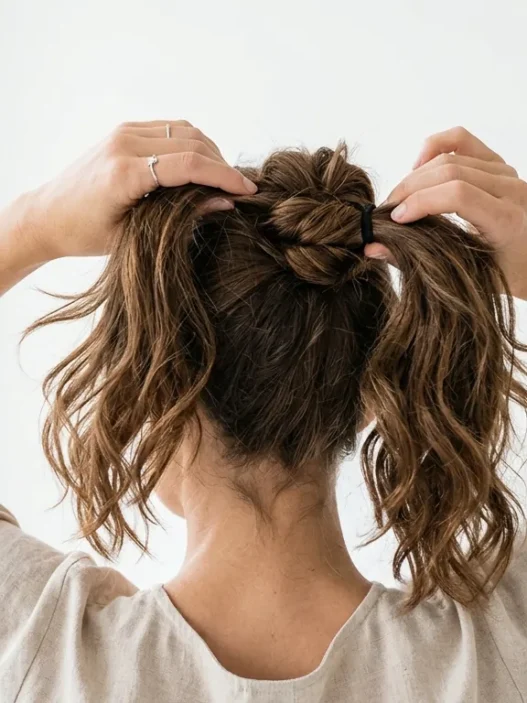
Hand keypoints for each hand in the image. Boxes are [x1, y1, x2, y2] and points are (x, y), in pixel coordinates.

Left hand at [26, 120, 257, 259]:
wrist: (47, 215)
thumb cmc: (84, 234)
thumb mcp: (136, 234)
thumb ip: (181, 215)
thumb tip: (223, 204)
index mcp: (125, 173)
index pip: (190, 163)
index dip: (225, 176)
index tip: (248, 191)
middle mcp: (124, 144)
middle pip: (192, 142)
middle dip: (222, 164)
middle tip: (240, 189)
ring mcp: (123, 132)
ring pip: (184, 130)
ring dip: (210, 151)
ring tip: (223, 178)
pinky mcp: (123, 131)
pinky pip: (170, 129)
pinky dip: (192, 143)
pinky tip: (201, 165)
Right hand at [365, 126, 526, 296]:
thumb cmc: (501, 274)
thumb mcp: (463, 275)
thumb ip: (415, 259)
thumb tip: (372, 248)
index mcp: (507, 219)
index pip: (458, 194)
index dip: (420, 202)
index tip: (396, 218)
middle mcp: (511, 189)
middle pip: (450, 171)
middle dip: (410, 188)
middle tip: (389, 209)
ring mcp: (505, 173)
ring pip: (450, 156)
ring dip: (416, 175)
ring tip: (400, 197)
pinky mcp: (497, 163)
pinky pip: (460, 140)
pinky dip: (434, 147)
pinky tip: (418, 166)